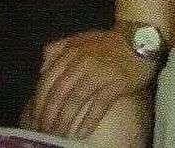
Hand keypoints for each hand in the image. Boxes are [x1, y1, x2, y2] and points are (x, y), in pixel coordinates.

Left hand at [24, 28, 156, 138]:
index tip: (34, 119)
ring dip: (64, 121)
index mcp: (70, 51)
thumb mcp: (79, 39)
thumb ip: (58, 49)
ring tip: (59, 137)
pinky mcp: (117, 82)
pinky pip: (99, 104)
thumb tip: (41, 70)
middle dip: (49, 116)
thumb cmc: (107, 43)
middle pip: (59, 93)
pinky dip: (88, 120)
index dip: (38, 102)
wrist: (140, 37)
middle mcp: (82, 61)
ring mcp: (100, 71)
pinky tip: (81, 133)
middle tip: (44, 132)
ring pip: (76, 99)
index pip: (48, 80)